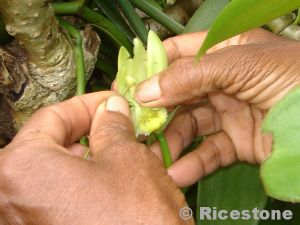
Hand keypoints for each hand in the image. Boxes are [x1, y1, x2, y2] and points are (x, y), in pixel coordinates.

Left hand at [0, 93, 192, 224]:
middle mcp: (11, 199)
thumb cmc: (136, 220)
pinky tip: (104, 183)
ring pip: (53, 173)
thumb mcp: (127, 157)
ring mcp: (26, 221)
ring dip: (84, 157)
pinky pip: (57, 198)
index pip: (50, 118)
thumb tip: (110, 110)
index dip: (86, 106)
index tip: (107, 103)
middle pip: (48, 146)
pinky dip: (79, 184)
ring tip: (113, 152)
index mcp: (22, 168)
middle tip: (113, 124)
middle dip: (85, 131)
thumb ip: (111, 125)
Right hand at [135, 29, 299, 186]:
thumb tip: (144, 90)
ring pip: (189, 126)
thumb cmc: (292, 77)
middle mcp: (221, 81)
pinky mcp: (237, 143)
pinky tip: (176, 172)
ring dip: (169, 142)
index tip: (125, 83)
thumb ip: (190, 75)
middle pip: (177, 94)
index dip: (150, 67)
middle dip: (154, 111)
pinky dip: (192, 164)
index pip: (178, 54)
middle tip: (131, 126)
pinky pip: (208, 152)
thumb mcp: (240, 65)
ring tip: (150, 156)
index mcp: (223, 51)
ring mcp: (228, 112)